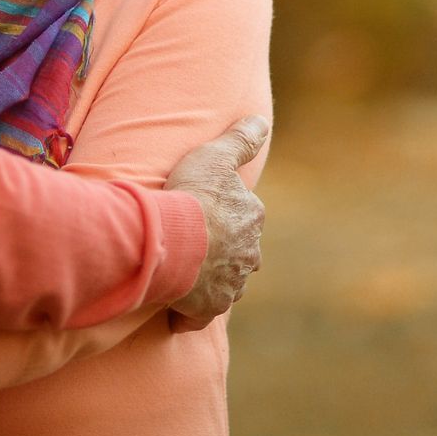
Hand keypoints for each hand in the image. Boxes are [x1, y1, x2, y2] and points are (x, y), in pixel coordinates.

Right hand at [163, 115, 268, 329]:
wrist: (174, 239)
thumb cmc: (194, 195)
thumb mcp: (216, 156)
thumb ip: (242, 139)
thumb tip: (261, 120)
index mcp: (252, 218)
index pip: (244, 216)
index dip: (224, 214)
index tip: (205, 213)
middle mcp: (249, 254)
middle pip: (238, 253)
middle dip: (222, 251)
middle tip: (194, 246)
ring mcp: (231, 284)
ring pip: (225, 283)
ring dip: (209, 280)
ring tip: (184, 274)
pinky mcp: (209, 307)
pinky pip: (200, 315)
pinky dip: (190, 314)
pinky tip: (176, 310)